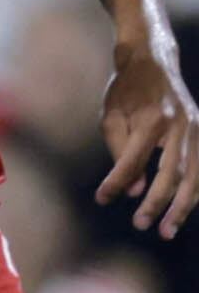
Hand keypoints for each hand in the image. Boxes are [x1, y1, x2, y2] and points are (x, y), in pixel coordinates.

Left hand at [96, 42, 198, 238]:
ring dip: (182, 207)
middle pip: (170, 172)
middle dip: (156, 203)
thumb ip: (120, 151)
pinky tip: (184, 211)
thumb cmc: (126, 91)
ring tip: (166, 230)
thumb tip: (133, 190)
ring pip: (194, 176)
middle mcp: (179, 125)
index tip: (102, 199)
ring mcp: (196, 129)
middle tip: (140, 225)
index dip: (117, 182)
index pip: (132, 159)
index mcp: (150, 118)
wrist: (154, 62)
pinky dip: (196, 192)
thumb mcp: (111, 115)